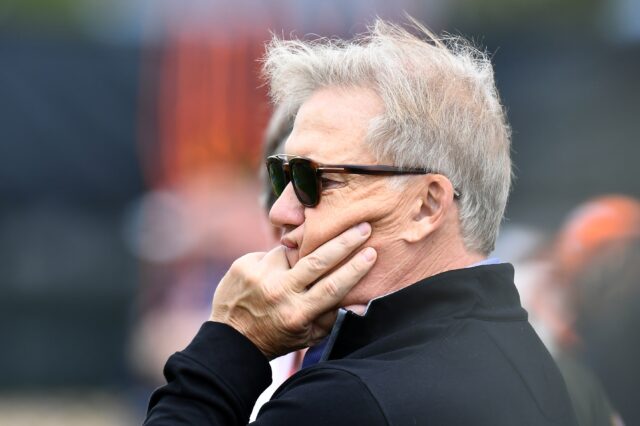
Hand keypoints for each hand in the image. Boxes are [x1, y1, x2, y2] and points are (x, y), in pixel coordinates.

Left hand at [210, 222, 376, 358]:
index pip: (333, 286)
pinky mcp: (243, 265)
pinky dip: (274, 261)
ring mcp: (259, 276)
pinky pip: (269, 254)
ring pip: (290, 252)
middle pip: (317, 260)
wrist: (231, 338)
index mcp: (297, 313)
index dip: (355, 268)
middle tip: (362, 226)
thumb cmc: (277, 336)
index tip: (372, 252)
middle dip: (344, 241)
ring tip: (294, 267)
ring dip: (298, 254)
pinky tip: (269, 275)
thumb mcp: (307, 336)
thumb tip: (363, 302)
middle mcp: (279, 293)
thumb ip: (334, 318)